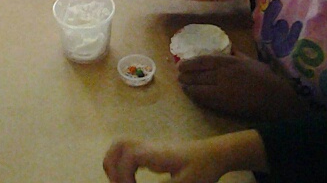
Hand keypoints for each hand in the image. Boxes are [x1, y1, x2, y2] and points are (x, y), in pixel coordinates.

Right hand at [104, 134, 264, 182]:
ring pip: (122, 146)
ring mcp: (149, 147)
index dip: (123, 176)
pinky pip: (129, 151)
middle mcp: (149, 146)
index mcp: (155, 153)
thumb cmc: (202, 168)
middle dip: (112, 167)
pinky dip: (123, 164)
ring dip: (116, 164)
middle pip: (118, 145)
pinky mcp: (152, 151)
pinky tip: (132, 181)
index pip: (128, 157)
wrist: (214, 153)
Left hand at [178, 51, 306, 118]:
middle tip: (178, 75)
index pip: (203, 60)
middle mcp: (223, 74)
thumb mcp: (250, 60)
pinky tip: (191, 95)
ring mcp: (223, 89)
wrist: (275, 99)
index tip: (181, 64)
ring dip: (188, 86)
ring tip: (182, 85)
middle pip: (198, 73)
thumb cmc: (265, 78)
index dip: (190, 62)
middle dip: (186, 74)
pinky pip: (205, 99)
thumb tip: (227, 47)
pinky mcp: (225, 104)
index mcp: (229, 61)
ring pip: (199, 86)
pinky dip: (196, 96)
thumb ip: (236, 53)